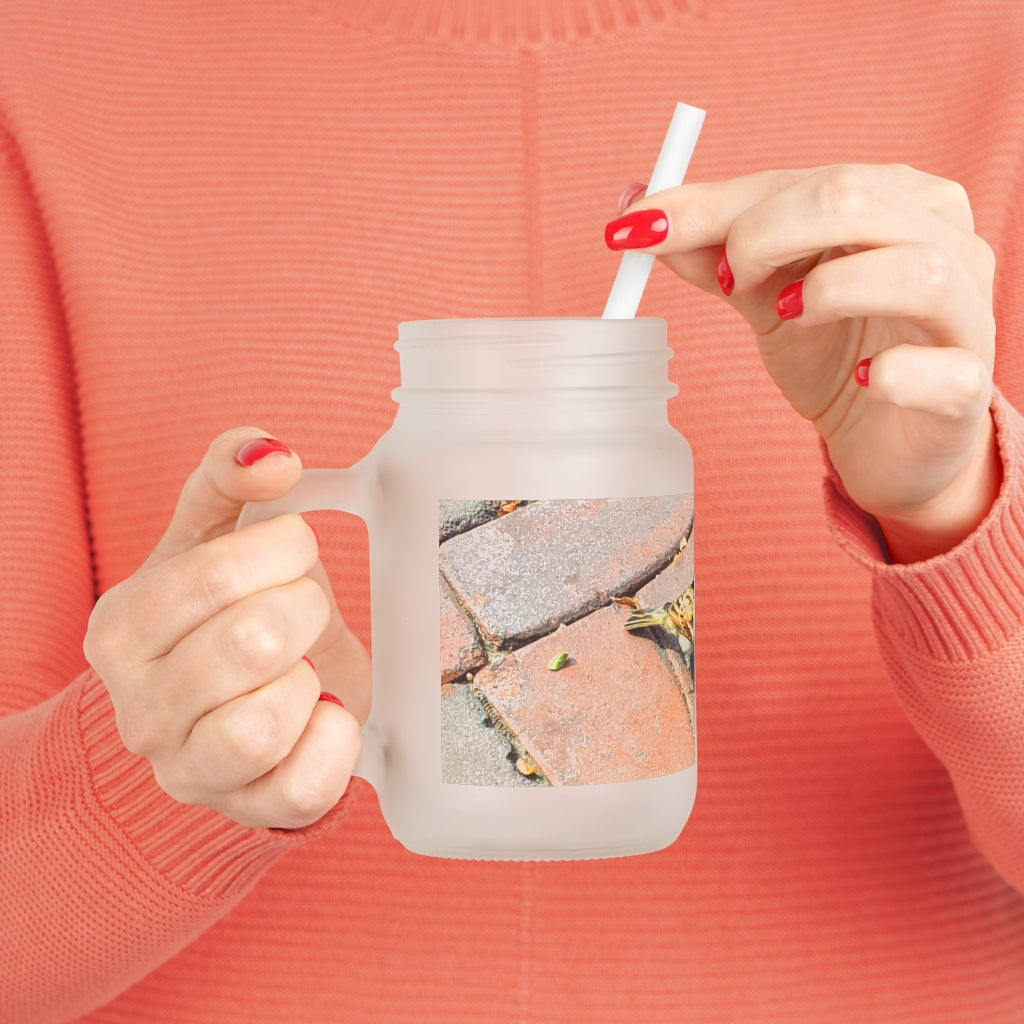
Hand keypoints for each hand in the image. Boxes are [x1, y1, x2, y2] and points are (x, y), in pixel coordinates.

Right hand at [84, 428, 369, 828]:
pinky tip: (324, 711)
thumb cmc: (224, 612)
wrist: (231, 703)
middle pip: (251, 643)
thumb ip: (229, 477)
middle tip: (305, 609)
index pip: (215, 575)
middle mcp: (139, 709)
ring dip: (310, 679)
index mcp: (122, 629)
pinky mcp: (248, 809)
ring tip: (304, 666)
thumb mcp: (214, 535)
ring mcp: (189, 770)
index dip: (282, 550)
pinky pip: (304, 787)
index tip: (295, 550)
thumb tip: (271, 453)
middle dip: (304, 609)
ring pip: (264, 724)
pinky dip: (335, 740)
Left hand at [607, 165, 999, 561]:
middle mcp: (943, 239)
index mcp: (893, 199)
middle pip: (856, 199)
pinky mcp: (968, 385)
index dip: (715, 205)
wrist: (886, 439)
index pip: (800, 180)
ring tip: (786, 316)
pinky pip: (944, 370)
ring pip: (917, 270)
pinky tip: (863, 380)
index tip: (639, 229)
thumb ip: (712, 252)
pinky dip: (896, 373)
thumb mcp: (764, 295)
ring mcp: (966, 312)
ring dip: (831, 290)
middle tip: (727, 281)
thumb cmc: (834, 351)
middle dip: (766, 233)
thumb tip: (637, 212)